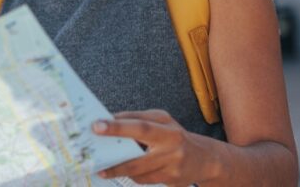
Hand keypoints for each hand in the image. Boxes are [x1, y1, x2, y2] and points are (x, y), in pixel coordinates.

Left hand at [93, 110, 218, 185]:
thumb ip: (137, 118)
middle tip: (94, 157)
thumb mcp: (162, 121)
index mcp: (167, 128)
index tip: (97, 125)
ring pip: (139, 171)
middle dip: (114, 160)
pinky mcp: (172, 180)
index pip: (139, 126)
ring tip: (102, 169)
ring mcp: (172, 166)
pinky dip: (132, 176)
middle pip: (138, 154)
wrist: (206, 159)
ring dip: (118, 170)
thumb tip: (110, 119)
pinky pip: (145, 180)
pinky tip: (122, 173)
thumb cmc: (176, 136)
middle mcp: (171, 146)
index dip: (117, 126)